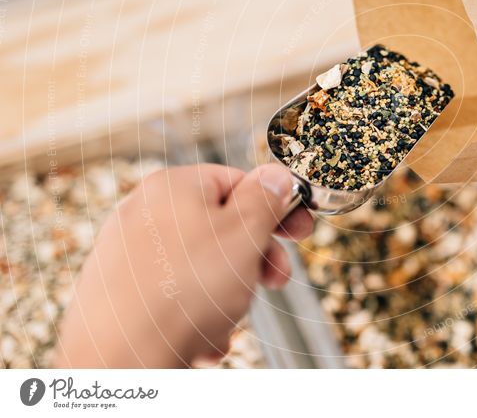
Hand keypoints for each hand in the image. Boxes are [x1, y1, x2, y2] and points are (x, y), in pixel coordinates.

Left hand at [54, 163, 312, 367]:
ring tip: (226, 321)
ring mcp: (126, 254)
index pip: (236, 180)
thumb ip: (265, 199)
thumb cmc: (184, 290)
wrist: (119, 358)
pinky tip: (201, 340)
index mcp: (173, 186)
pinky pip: (172, 296)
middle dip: (254, 259)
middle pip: (219, 227)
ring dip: (226, 295)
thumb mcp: (244, 234)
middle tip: (276, 280)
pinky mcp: (118, 293)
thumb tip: (276, 175)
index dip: (275, 205)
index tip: (299, 229)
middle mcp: (143, 213)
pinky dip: (195, 316)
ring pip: (199, 268)